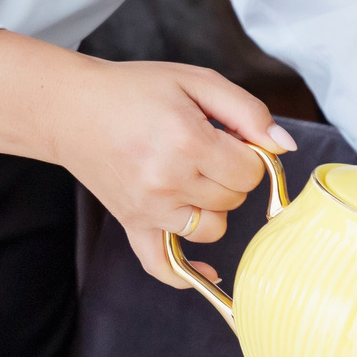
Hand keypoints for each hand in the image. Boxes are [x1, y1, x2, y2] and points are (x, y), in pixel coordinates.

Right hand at [0, 34, 296, 289]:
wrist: (72, 108)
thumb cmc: (134, 90)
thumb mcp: (196, 82)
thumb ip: (248, 111)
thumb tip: (284, 146)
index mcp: (189, 142)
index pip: (251, 171)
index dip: (248, 153)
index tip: (230, 137)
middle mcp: (169, 181)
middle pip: (234, 199)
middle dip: (230, 174)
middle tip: (205, 148)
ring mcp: (149, 209)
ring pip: (212, 229)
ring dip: (213, 207)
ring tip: (192, 178)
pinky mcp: (132, 225)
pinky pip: (163, 266)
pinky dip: (188, 274)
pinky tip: (208, 271)